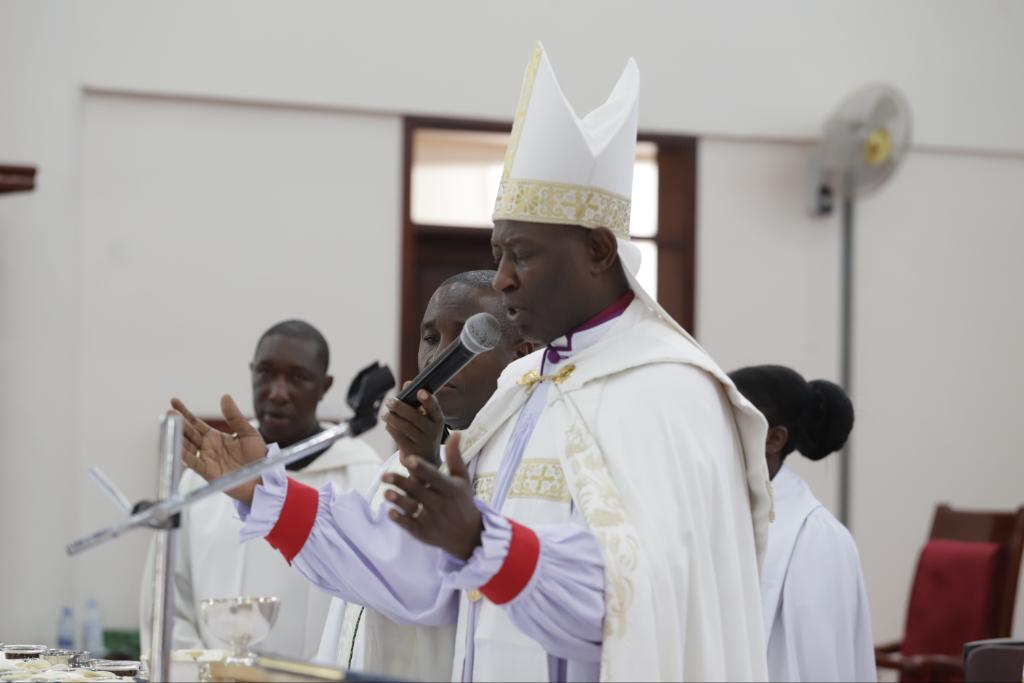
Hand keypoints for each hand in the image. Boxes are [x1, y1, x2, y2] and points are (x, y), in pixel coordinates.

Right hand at [170, 395, 266, 504]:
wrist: (264, 477)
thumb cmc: (258, 456)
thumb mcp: (248, 432)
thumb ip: (235, 417)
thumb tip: (225, 396)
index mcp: (215, 437)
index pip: (196, 423)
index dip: (184, 413)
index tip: (173, 401)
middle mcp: (208, 448)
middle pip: (189, 434)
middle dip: (178, 424)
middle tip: (168, 414)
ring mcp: (207, 460)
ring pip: (188, 448)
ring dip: (178, 439)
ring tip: (170, 428)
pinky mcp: (209, 473)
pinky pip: (194, 463)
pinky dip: (185, 456)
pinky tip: (177, 448)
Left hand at [382, 384, 444, 465]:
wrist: (426, 460)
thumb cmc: (424, 433)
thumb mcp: (426, 418)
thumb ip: (417, 401)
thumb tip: (407, 384)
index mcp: (438, 420)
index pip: (434, 408)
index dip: (428, 399)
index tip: (420, 391)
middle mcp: (432, 431)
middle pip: (414, 416)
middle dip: (399, 407)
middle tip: (390, 401)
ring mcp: (422, 442)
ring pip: (404, 426)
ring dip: (392, 417)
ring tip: (386, 414)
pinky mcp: (411, 450)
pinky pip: (398, 436)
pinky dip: (391, 428)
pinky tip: (388, 424)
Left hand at [383, 433, 482, 560]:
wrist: (469, 535)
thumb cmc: (463, 501)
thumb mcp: (462, 478)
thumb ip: (455, 456)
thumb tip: (456, 432)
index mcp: (450, 489)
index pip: (433, 476)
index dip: (421, 468)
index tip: (408, 459)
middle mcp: (441, 504)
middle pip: (418, 491)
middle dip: (401, 483)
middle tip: (384, 475)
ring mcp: (432, 520)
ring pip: (412, 508)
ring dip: (398, 501)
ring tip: (386, 493)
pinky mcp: (424, 533)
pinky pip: (410, 526)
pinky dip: (400, 520)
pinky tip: (390, 512)